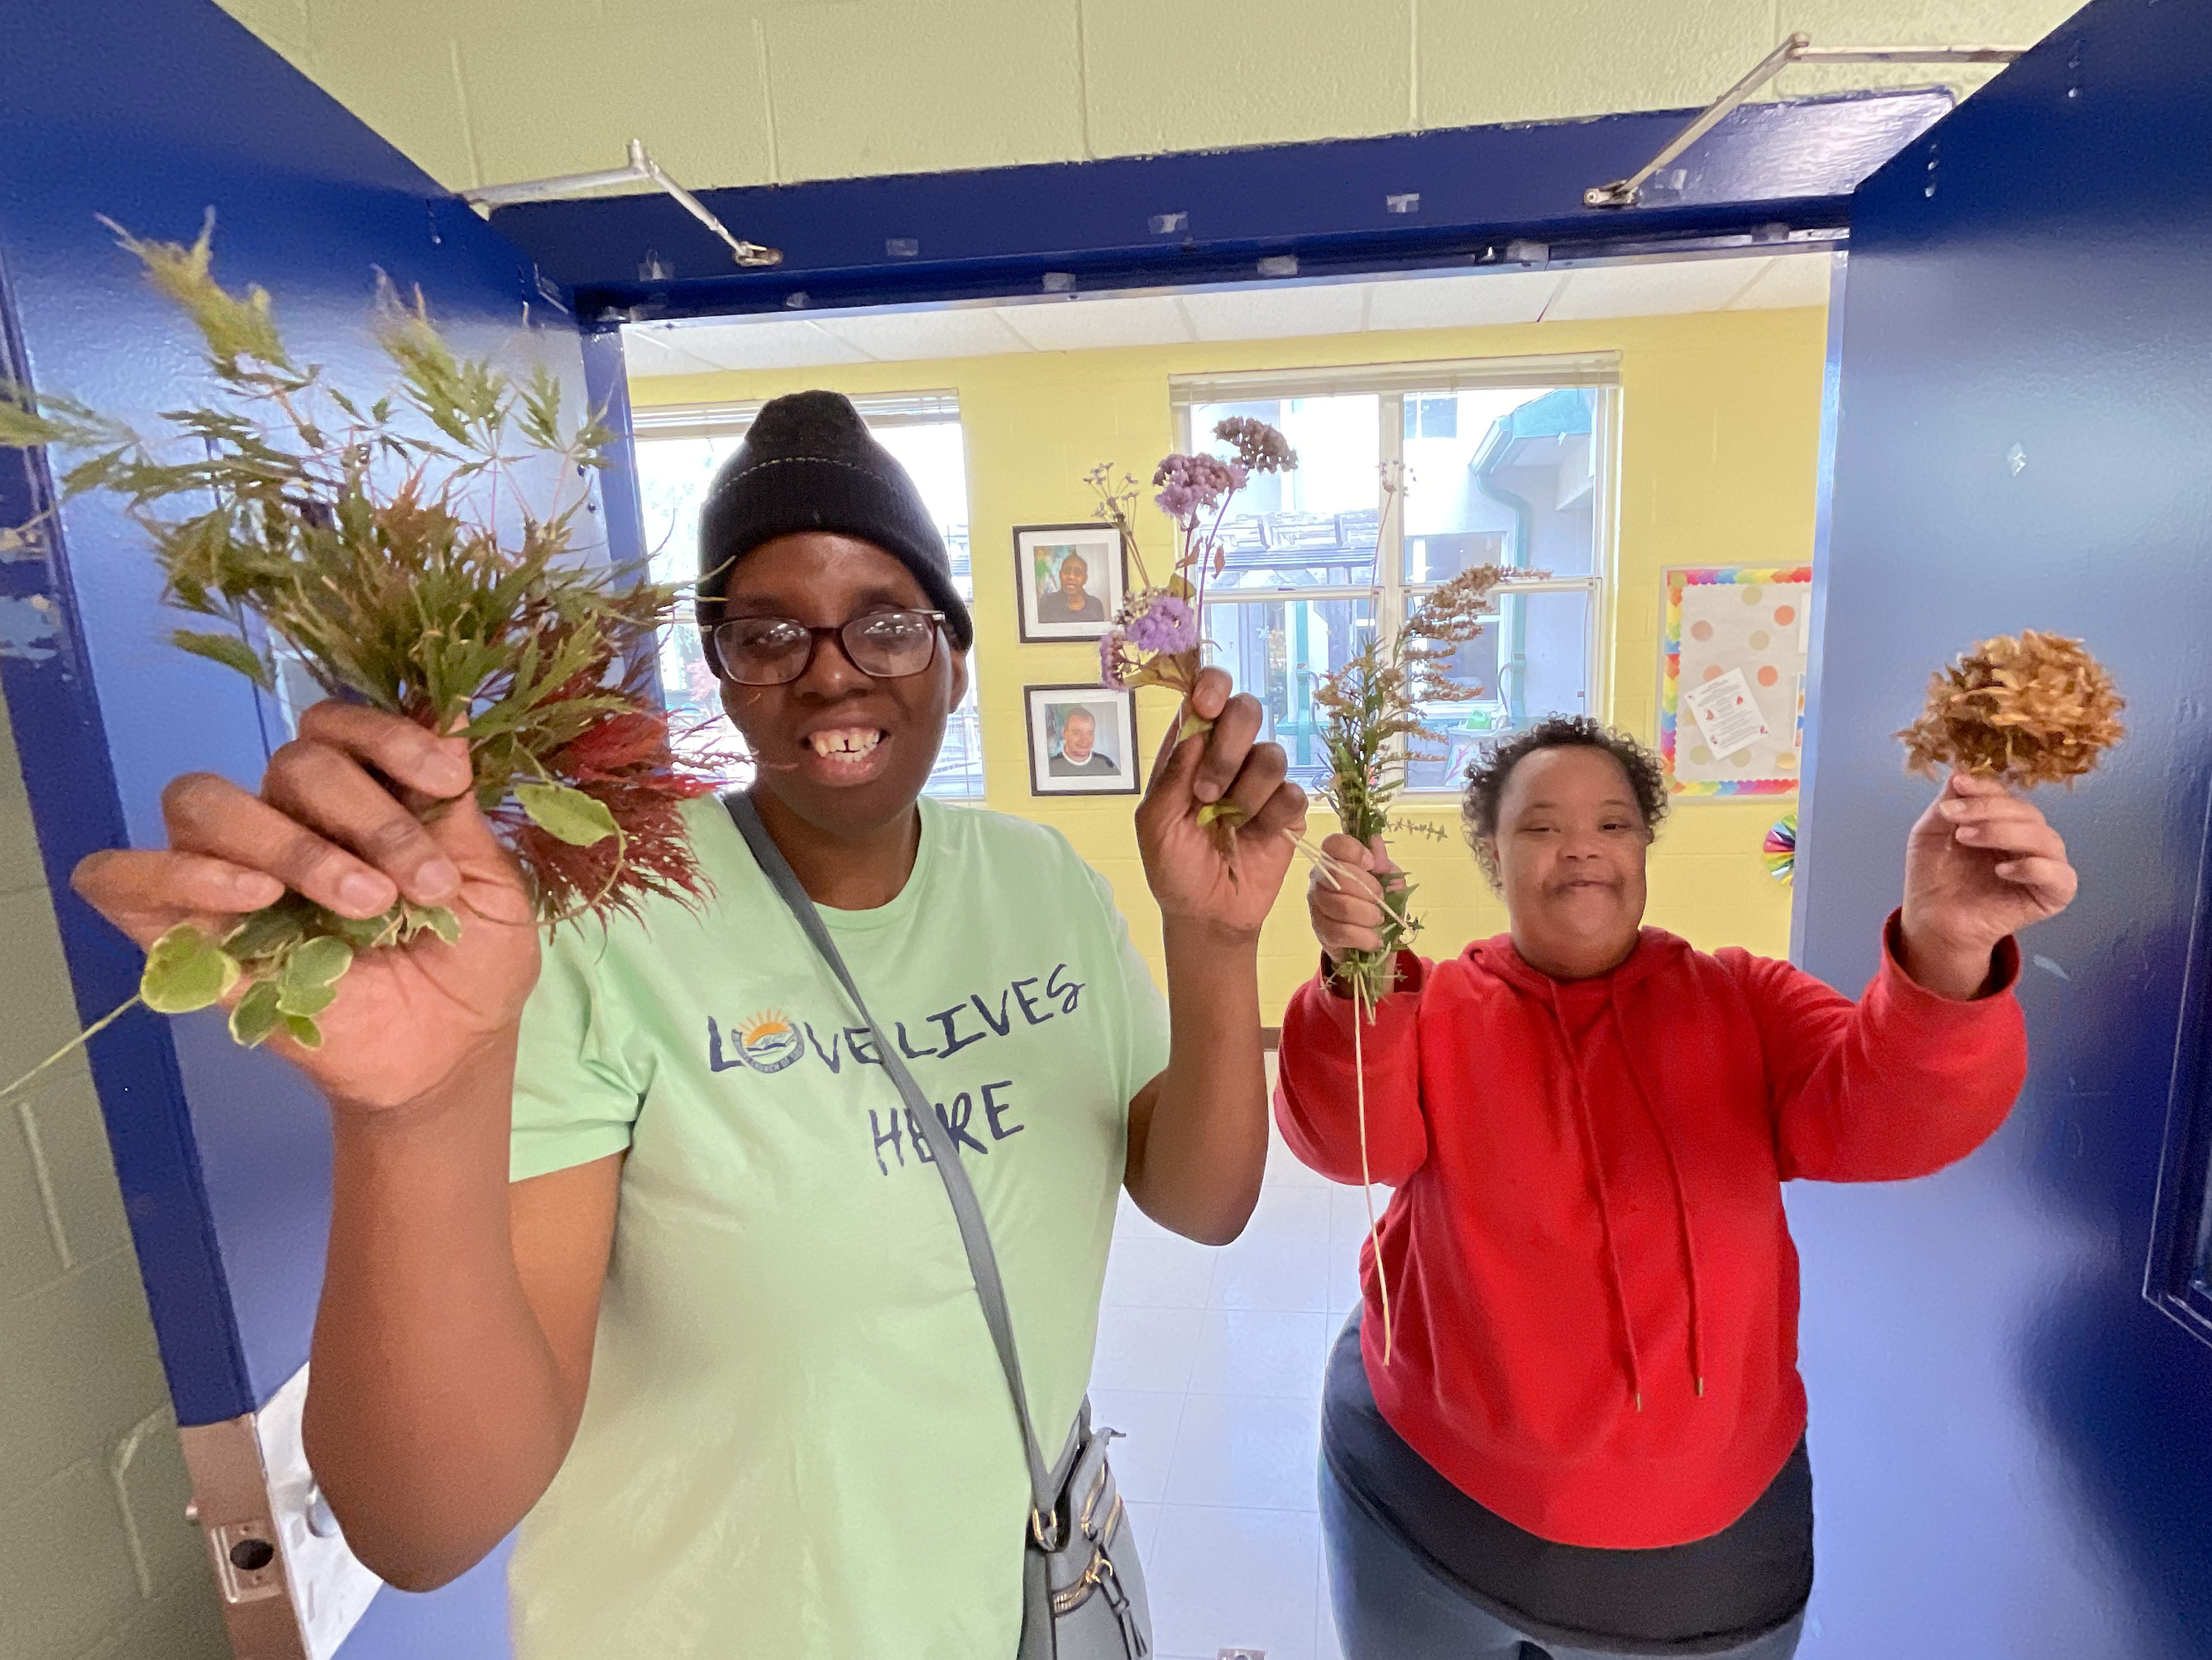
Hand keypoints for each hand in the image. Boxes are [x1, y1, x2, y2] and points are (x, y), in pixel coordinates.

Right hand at [71, 702, 540, 1113]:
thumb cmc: (472, 964)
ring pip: (203, 801)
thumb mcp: (489, 884)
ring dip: (291, 843)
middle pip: (289, 761)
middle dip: (368, 816)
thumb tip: (457, 707)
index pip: (336, 725)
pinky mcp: (184, 937)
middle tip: (419, 885)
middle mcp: (286, 820)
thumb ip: (457, 807)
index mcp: (356, 796)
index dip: (388, 737)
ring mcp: (229, 875)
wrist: (449, 1057)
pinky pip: (125, 878)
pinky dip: (176, 871)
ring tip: (362, 903)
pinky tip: (254, 896)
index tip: (448, 779)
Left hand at [1135, 667, 1306, 939]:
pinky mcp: (1288, 810)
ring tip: (1229, 824)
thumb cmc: (1174, 867)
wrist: (1209, 914)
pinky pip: (1293, 793)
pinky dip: (1272, 817)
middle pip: (1246, 710)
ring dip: (1247, 793)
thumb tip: (1193, 729)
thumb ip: (1171, 778)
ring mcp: (1260, 781)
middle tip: (1207, 792)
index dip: (1211, 687)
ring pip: (1272, 754)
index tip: (1206, 706)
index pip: (1204, 695)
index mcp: (1189, 749)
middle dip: (1229, 747)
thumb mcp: (1154, 826)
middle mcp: (1227, 755)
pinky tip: (1255, 838)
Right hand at [1307, 834, 1400, 960]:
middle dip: (1367, 889)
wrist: (1376, 937)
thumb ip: (1382, 862)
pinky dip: (1363, 936)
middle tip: (1381, 899)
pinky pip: (1341, 932)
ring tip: (1379, 920)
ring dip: (1367, 914)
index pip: (1333, 844)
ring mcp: (1317, 906)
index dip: (1354, 851)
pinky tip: (1373, 938)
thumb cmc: (1381, 901)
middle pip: (1337, 876)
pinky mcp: (1322, 932)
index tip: (1372, 865)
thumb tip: (1375, 841)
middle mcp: (1320, 879)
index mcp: (1336, 860)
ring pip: (1340, 906)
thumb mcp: (1390, 879)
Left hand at [1898, 771, 2076, 999]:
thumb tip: (1961, 768)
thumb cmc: (1933, 876)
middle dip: (1988, 808)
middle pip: (2026, 812)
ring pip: (2044, 838)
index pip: (2006, 795)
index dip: (1985, 786)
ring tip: (1965, 838)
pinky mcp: (2053, 894)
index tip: (1959, 783)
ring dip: (2003, 832)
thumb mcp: (1930, 834)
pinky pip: (2060, 876)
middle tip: (1953, 816)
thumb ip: (1946, 805)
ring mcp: (2045, 865)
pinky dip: (2033, 867)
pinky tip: (2001, 870)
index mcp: (2004, 821)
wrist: (1931, 920)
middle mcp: (2029, 839)